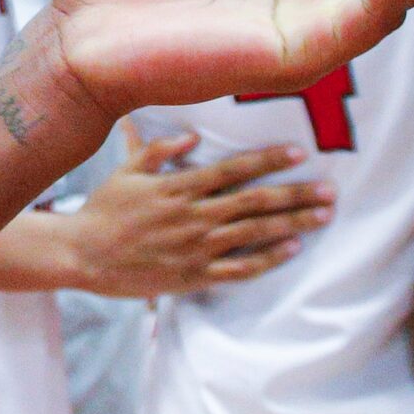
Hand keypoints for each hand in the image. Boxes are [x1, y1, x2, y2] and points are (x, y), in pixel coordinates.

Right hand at [68, 125, 329, 296]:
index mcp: (179, 186)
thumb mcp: (127, 170)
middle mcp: (194, 215)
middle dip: (297, 194)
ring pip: (255, 232)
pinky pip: (239, 268)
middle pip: (256, 201)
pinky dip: (268, 259)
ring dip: (293, 223)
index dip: (269, 159)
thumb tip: (194, 138)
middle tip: (331, 190)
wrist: (82, 255)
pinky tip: (292, 249)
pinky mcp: (194, 274)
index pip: (235, 169)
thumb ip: (160, 151)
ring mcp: (196, 247)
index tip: (299, 152)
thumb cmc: (103, 209)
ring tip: (323, 215)